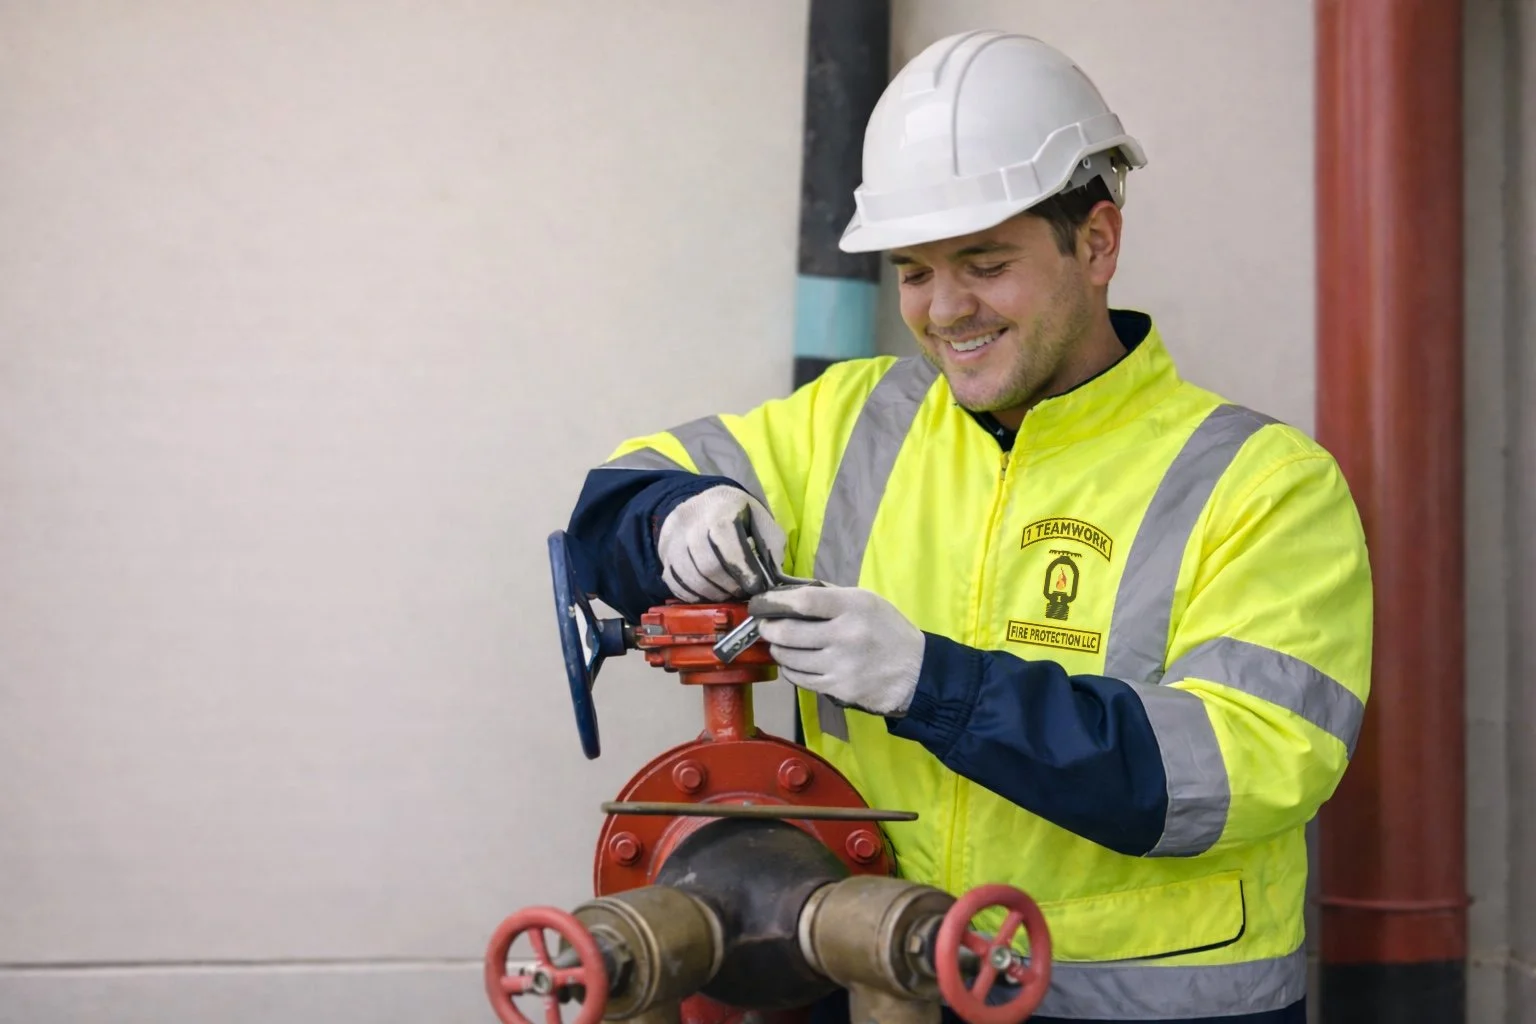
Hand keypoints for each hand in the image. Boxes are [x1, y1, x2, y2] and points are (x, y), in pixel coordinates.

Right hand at [656, 485, 786, 601]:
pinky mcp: (664, 554)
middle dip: (730, 585)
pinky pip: (675, 583)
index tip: (757, 586)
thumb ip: (771, 546)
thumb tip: (772, 579)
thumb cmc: (739, 515)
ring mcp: (673, 538)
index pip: (728, 543)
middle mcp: (691, 521)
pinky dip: (694, 594)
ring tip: (728, 593)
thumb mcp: (761, 520)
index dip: (744, 570)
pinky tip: (710, 593)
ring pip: (691, 578)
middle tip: (743, 592)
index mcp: (720, 508)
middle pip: (708, 565)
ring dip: (714, 593)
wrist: (704, 505)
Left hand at [747, 585, 924, 715]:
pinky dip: (790, 670)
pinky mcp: (838, 689)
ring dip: (777, 650)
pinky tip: (795, 663)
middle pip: (788, 632)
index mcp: (853, 606)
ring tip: (779, 644)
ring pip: (789, 658)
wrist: (916, 673)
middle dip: (768, 629)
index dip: (773, 602)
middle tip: (765, 626)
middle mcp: (845, 635)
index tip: (760, 604)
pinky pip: (799, 679)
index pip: (802, 601)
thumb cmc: (888, 631)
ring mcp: (841, 665)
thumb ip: (829, 595)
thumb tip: (787, 593)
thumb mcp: (867, 601)